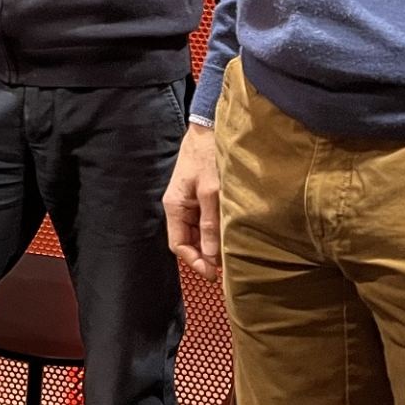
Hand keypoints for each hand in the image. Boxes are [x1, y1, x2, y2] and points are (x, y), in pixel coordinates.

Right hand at [163, 123, 220, 278]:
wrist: (208, 129)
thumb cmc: (207, 157)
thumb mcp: (211, 192)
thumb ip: (210, 224)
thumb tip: (212, 256)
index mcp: (175, 206)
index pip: (178, 244)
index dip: (194, 261)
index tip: (213, 275)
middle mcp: (179, 207)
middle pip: (188, 240)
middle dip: (204, 256)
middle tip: (226, 269)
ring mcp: (189, 202)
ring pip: (197, 232)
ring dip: (211, 244)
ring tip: (230, 254)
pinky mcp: (200, 197)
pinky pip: (204, 221)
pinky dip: (215, 231)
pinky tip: (229, 236)